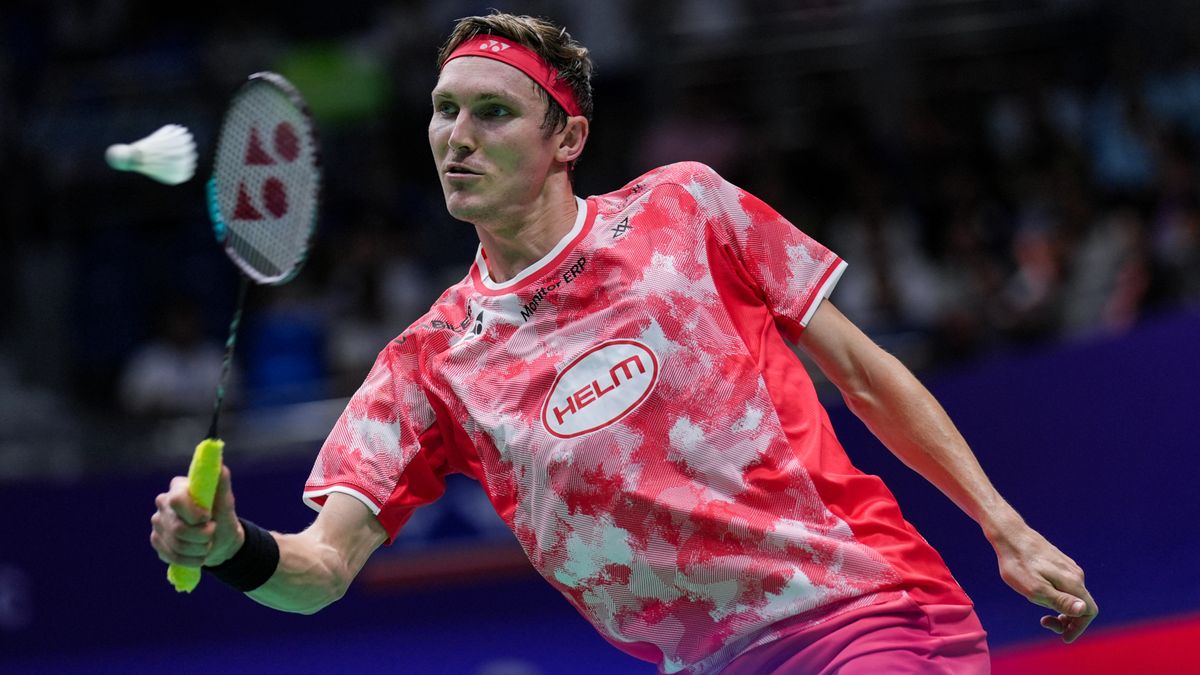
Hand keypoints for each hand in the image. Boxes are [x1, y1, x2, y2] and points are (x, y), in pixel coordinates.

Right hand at [150, 466, 243, 567]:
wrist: (220, 540)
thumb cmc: (222, 515)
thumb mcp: (225, 500)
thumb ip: (221, 481)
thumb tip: (219, 464)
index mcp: (178, 487)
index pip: (177, 500)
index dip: (194, 514)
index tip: (208, 517)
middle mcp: (163, 503)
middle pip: (178, 528)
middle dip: (202, 536)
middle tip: (212, 532)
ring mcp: (157, 523)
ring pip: (176, 544)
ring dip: (198, 549)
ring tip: (207, 544)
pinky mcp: (156, 541)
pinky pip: (171, 556)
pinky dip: (190, 559)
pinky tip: (199, 555)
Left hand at [990, 522, 1097, 642]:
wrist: (1009, 535)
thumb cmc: (1018, 564)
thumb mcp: (1035, 589)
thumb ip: (1060, 601)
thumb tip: (1083, 610)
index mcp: (1072, 582)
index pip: (1089, 612)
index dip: (1079, 628)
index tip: (1063, 636)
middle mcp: (1075, 574)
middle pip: (1081, 605)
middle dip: (1067, 620)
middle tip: (1044, 622)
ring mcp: (1067, 567)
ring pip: (1072, 595)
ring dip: (1059, 608)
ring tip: (1037, 606)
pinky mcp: (1058, 562)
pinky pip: (1064, 585)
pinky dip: (1055, 596)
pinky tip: (1037, 592)